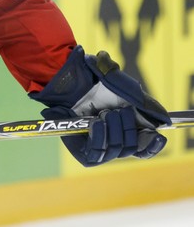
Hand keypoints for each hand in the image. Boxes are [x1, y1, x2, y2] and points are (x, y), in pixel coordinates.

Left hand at [30, 46, 169, 166]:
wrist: (71, 79)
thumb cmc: (96, 80)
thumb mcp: (124, 88)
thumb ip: (145, 105)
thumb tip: (163, 120)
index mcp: (126, 128)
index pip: (144, 148)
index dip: (151, 145)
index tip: (155, 134)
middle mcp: (113, 139)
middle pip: (131, 149)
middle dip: (127, 129)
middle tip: (115, 111)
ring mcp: (97, 146)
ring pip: (116, 151)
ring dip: (113, 131)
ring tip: (104, 114)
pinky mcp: (81, 151)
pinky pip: (96, 155)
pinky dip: (100, 138)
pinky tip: (97, 123)